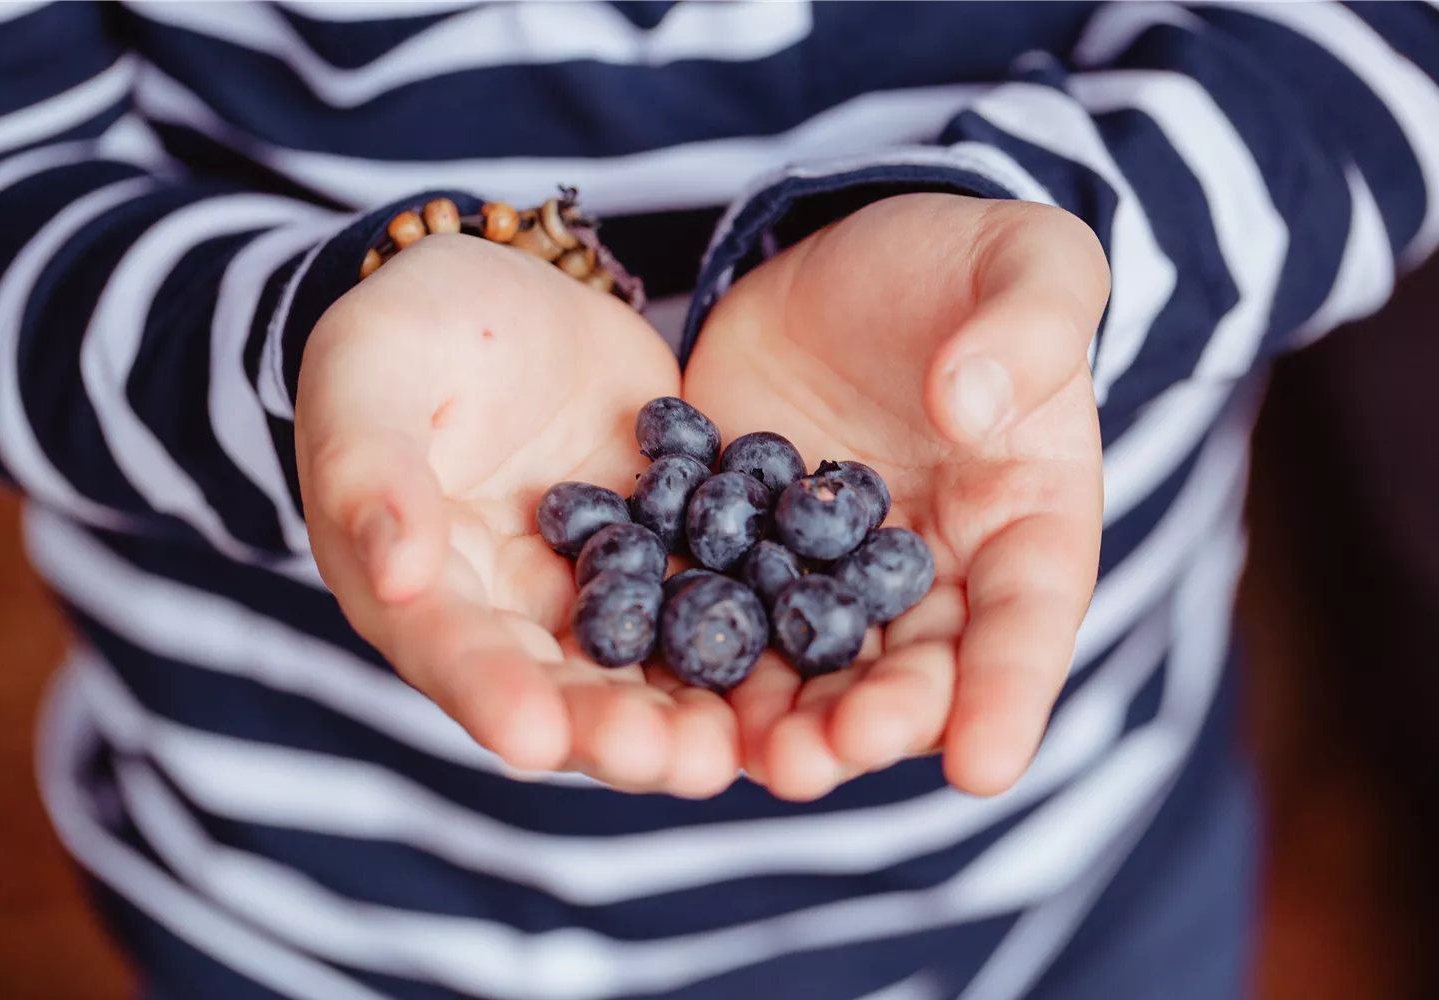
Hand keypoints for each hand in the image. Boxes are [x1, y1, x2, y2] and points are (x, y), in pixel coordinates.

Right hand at [296, 235, 739, 796]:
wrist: (510, 285)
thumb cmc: (409, 328)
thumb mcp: (369, 380)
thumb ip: (372, 474)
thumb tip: (395, 577)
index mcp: (418, 587)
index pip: (451, 651)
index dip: (491, 695)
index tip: (536, 740)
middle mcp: (512, 608)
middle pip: (562, 684)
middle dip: (617, 730)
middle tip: (680, 764)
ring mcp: (597, 582)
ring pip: (647, 661)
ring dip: (693, 707)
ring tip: (743, 744)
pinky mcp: (667, 543)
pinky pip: (711, 588)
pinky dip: (754, 624)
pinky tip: (806, 652)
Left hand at [684, 193, 1108, 800]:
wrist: (853, 257)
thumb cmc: (970, 267)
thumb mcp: (1028, 267)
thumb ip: (1027, 327)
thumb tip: (970, 405)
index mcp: (1023, 524)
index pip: (1029, 620)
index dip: (1009, 693)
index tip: (983, 766)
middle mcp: (929, 571)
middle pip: (911, 666)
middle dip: (871, 720)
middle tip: (824, 759)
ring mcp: (827, 567)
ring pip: (812, 659)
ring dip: (781, 715)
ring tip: (745, 756)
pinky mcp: (744, 541)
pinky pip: (721, 598)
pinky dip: (695, 644)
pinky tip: (659, 682)